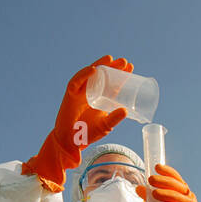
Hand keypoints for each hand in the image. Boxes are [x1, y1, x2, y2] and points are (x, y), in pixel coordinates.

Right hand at [22, 55, 131, 191]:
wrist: (71, 142)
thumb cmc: (87, 133)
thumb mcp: (105, 125)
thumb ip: (114, 118)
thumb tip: (125, 110)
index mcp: (100, 97)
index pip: (111, 82)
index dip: (120, 74)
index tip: (131, 67)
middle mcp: (90, 92)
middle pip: (102, 75)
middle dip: (112, 67)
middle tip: (124, 61)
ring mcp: (79, 92)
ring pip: (89, 74)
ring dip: (99, 65)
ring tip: (110, 59)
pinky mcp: (70, 95)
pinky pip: (75, 82)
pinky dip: (83, 75)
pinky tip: (93, 70)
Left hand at [147, 163, 200, 201]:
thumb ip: (150, 199)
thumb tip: (138, 188)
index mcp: (183, 194)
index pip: (177, 179)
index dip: (168, 172)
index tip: (157, 166)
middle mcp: (190, 200)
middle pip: (179, 187)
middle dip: (165, 181)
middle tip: (151, 179)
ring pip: (182, 198)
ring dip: (167, 194)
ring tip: (154, 193)